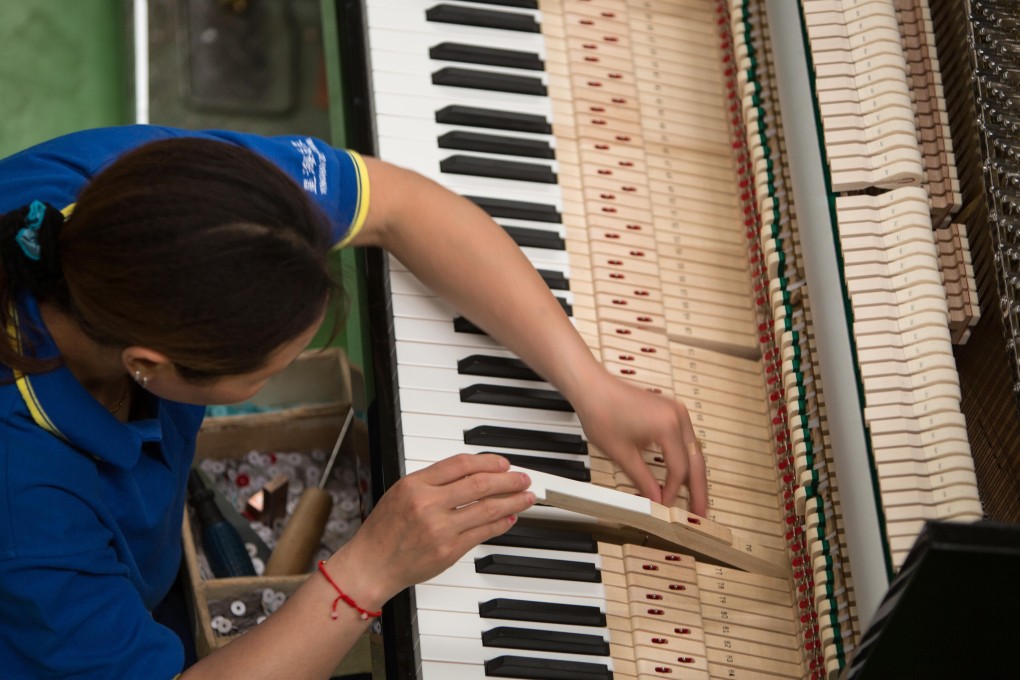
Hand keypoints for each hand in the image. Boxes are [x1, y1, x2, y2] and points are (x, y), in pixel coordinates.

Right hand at [341, 454, 533, 602]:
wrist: (372, 565)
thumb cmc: (384, 529)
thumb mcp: (402, 492)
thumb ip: (434, 481)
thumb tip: (474, 473)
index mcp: (415, 484)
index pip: (461, 464)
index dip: (488, 462)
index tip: (503, 463)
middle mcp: (428, 504)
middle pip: (479, 485)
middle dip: (508, 480)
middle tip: (523, 478)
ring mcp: (440, 529)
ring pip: (486, 509)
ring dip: (511, 501)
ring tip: (526, 496)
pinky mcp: (449, 551)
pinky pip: (483, 533)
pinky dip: (500, 524)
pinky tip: (509, 517)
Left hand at [573, 372, 707, 515]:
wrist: (592, 386)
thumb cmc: (602, 411)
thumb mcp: (622, 454)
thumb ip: (643, 480)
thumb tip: (656, 499)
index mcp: (668, 426)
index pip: (679, 469)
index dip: (672, 491)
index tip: (664, 505)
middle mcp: (677, 416)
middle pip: (695, 460)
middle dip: (698, 489)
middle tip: (700, 512)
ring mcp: (676, 411)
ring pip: (693, 450)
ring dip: (693, 474)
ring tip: (695, 498)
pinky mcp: (670, 410)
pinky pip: (684, 440)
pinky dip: (685, 459)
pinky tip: (682, 475)